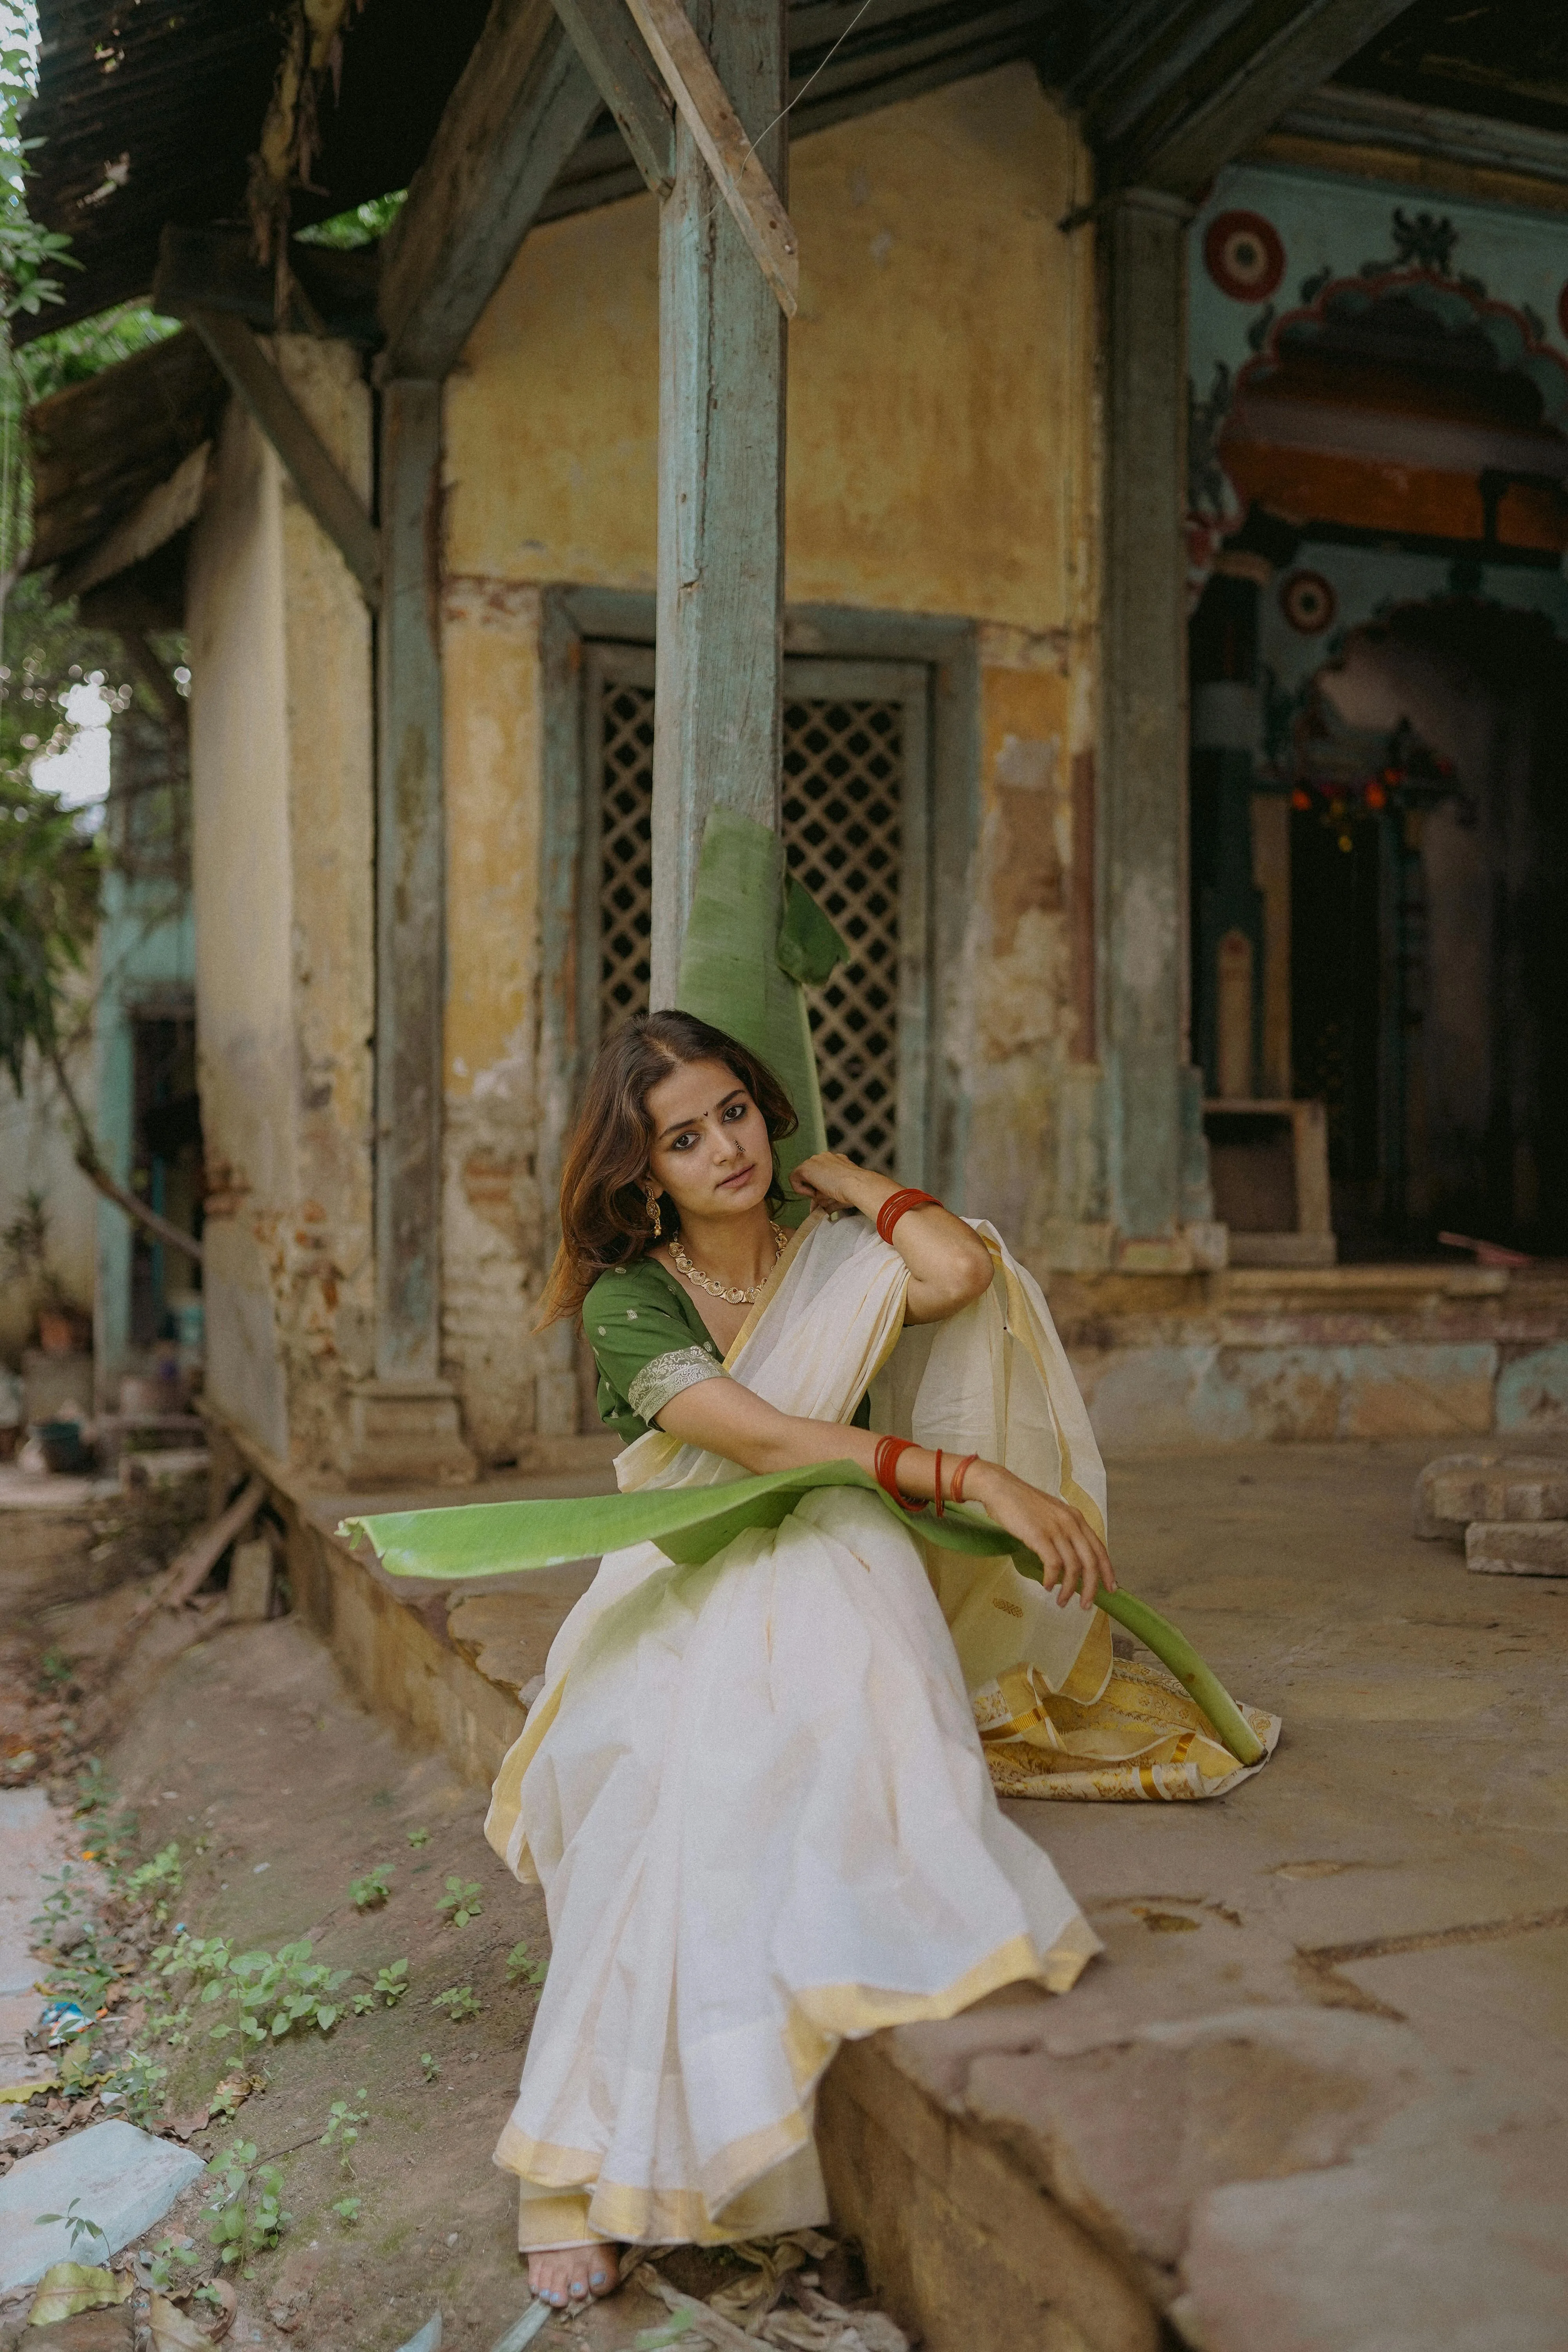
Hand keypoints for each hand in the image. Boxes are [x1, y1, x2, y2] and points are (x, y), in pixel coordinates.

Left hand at [790, 1152, 883, 1214]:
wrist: (856, 1185)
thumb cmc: (853, 1191)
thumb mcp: (839, 1194)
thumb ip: (826, 1200)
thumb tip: (815, 1209)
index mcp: (837, 1161)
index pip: (822, 1174)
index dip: (822, 1188)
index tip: (828, 1196)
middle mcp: (825, 1158)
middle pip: (813, 1177)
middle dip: (817, 1191)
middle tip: (826, 1199)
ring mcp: (815, 1160)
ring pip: (807, 1179)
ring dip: (814, 1191)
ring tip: (827, 1195)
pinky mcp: (806, 1167)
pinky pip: (795, 1180)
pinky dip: (802, 1190)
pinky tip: (815, 1194)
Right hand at [967, 1463, 1116, 1608]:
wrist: (1001, 1489)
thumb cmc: (1022, 1504)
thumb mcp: (1052, 1514)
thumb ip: (1064, 1532)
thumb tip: (1070, 1560)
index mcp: (1076, 1518)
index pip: (1099, 1549)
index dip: (1107, 1571)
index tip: (1110, 1589)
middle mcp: (1071, 1523)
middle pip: (1090, 1562)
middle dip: (1091, 1588)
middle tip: (1085, 1605)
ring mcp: (1056, 1529)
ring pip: (1073, 1567)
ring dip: (1069, 1589)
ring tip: (1061, 1601)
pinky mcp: (1039, 1535)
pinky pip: (1053, 1564)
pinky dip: (1052, 1579)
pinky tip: (1047, 1586)